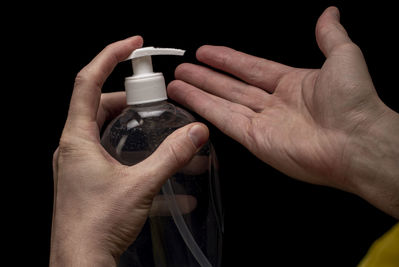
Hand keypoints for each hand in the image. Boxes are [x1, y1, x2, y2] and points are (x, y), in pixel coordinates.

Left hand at [50, 36, 208, 265]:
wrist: (81, 263)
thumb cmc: (97, 225)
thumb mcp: (140, 185)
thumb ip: (171, 156)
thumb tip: (196, 133)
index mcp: (77, 138)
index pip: (88, 81)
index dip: (110, 56)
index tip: (133, 45)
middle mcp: (74, 147)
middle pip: (99, 105)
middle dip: (129, 98)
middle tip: (154, 100)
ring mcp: (80, 164)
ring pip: (106, 130)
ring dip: (132, 127)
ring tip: (159, 131)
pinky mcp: (88, 180)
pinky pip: (110, 155)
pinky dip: (131, 153)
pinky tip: (158, 170)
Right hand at [168, 7, 398, 217]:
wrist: (357, 142)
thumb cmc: (355, 103)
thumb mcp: (344, 57)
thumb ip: (330, 35)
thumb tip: (329, 13)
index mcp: (293, 85)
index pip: (251, 68)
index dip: (227, 59)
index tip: (207, 52)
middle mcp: (275, 104)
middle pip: (232, 86)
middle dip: (206, 76)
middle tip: (185, 69)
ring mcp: (264, 123)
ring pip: (223, 103)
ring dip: (199, 92)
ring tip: (177, 83)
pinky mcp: (255, 140)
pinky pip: (225, 121)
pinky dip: (205, 109)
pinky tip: (188, 99)